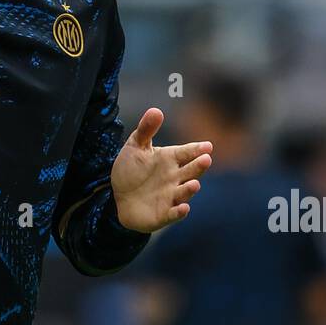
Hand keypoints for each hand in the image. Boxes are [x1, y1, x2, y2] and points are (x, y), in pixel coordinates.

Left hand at [110, 108, 211, 232]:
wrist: (117, 197)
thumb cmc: (131, 170)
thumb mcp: (135, 147)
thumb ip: (145, 130)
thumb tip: (156, 110)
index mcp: (170, 159)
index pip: (187, 152)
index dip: (197, 149)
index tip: (207, 146)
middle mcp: (174, 178)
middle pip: (190, 171)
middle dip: (199, 166)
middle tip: (206, 159)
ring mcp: (170, 196)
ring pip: (184, 192)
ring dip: (190, 189)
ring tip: (194, 183)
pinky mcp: (163, 214)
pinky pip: (173, 214)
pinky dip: (179, 212)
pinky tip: (183, 208)